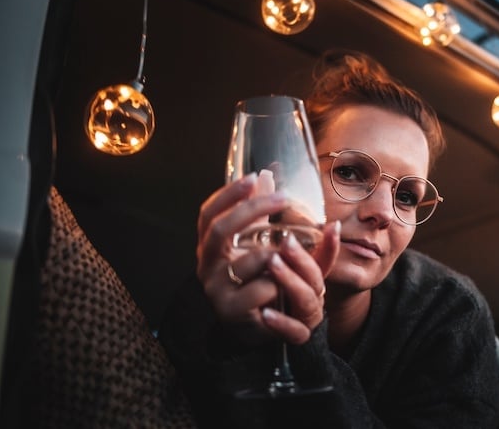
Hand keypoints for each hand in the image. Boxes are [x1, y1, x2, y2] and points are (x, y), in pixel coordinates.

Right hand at [196, 171, 339, 344]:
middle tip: (283, 198)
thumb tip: (268, 174)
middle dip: (253, 210)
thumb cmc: (261, 279)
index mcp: (211, 246)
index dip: (227, 195)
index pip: (208, 214)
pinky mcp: (231, 311)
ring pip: (248, 260)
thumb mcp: (264, 243)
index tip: (253, 178)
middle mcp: (207, 265)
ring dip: (276, 252)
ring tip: (292, 250)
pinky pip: (261, 289)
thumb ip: (264, 213)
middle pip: (219, 230)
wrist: (261, 325)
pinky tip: (286, 282)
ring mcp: (216, 289)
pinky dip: (279, 282)